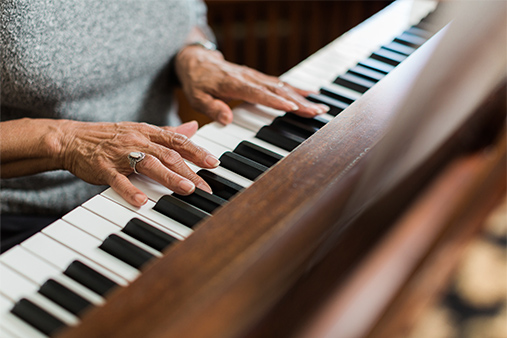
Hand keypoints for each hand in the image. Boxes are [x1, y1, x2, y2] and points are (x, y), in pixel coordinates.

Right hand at [59, 120, 218, 206]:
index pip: (177, 141)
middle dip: (190, 170)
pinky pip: (118, 179)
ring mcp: (121, 154)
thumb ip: (169, 132)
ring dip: (169, 177)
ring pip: (148, 164)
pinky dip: (130, 190)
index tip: (214, 163)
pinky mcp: (104, 168)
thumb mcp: (142, 130)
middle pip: (168, 155)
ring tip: (186, 189)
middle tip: (206, 187)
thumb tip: (194, 126)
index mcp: (148, 132)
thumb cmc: (112, 136)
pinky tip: (143, 201)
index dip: (197, 151)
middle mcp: (138, 141)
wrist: (74, 139)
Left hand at [174, 46, 328, 124]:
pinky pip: (279, 84)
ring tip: (320, 107)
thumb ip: (212, 107)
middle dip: (298, 101)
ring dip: (302, 96)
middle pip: (277, 90)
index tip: (292, 107)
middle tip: (317, 111)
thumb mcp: (197, 97)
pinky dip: (296, 89)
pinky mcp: (258, 77)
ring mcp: (255, 76)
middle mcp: (248, 78)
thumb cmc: (197, 81)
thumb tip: (227, 119)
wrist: (197, 61)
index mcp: (234, 83)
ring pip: (282, 86)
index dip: (276, 101)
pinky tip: (311, 95)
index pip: (258, 93)